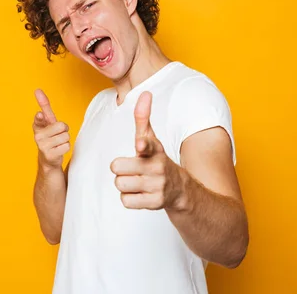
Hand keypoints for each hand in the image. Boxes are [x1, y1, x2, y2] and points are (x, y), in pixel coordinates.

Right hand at [33, 89, 69, 168]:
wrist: (48, 159)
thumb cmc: (50, 137)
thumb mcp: (48, 122)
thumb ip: (45, 107)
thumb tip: (38, 90)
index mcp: (37, 126)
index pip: (39, 118)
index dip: (41, 117)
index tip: (40, 115)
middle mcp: (38, 136)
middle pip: (62, 126)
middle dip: (64, 129)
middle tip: (58, 134)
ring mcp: (43, 146)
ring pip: (66, 136)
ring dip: (65, 139)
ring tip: (58, 143)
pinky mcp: (50, 155)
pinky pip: (67, 145)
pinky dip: (65, 147)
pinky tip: (58, 150)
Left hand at [110, 91, 184, 209]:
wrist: (180, 189)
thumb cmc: (157, 159)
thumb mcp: (151, 138)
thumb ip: (143, 117)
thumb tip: (145, 93)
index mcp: (155, 150)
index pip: (147, 144)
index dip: (142, 145)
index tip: (139, 146)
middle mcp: (157, 167)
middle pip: (117, 167)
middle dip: (120, 169)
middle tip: (131, 168)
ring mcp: (157, 186)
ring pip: (120, 184)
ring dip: (124, 184)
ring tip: (137, 181)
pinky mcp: (154, 203)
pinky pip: (125, 201)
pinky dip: (129, 198)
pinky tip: (140, 193)